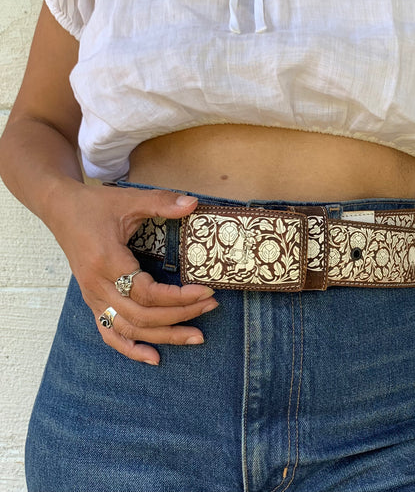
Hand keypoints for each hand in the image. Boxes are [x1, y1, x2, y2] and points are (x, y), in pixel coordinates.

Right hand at [48, 181, 217, 364]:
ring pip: (129, 330)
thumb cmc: (95, 205)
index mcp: (108, 261)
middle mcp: (98, 285)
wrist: (61, 209)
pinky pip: (109, 333)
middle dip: (181, 316)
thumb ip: (161, 202)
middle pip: (142, 316)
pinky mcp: (92, 301)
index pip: (147, 293)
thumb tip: (193, 203)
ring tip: (196, 336)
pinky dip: (130, 349)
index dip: (179, 297)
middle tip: (211, 307)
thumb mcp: (129, 199)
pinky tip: (154, 357)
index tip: (206, 291)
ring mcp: (93, 297)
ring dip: (164, 336)